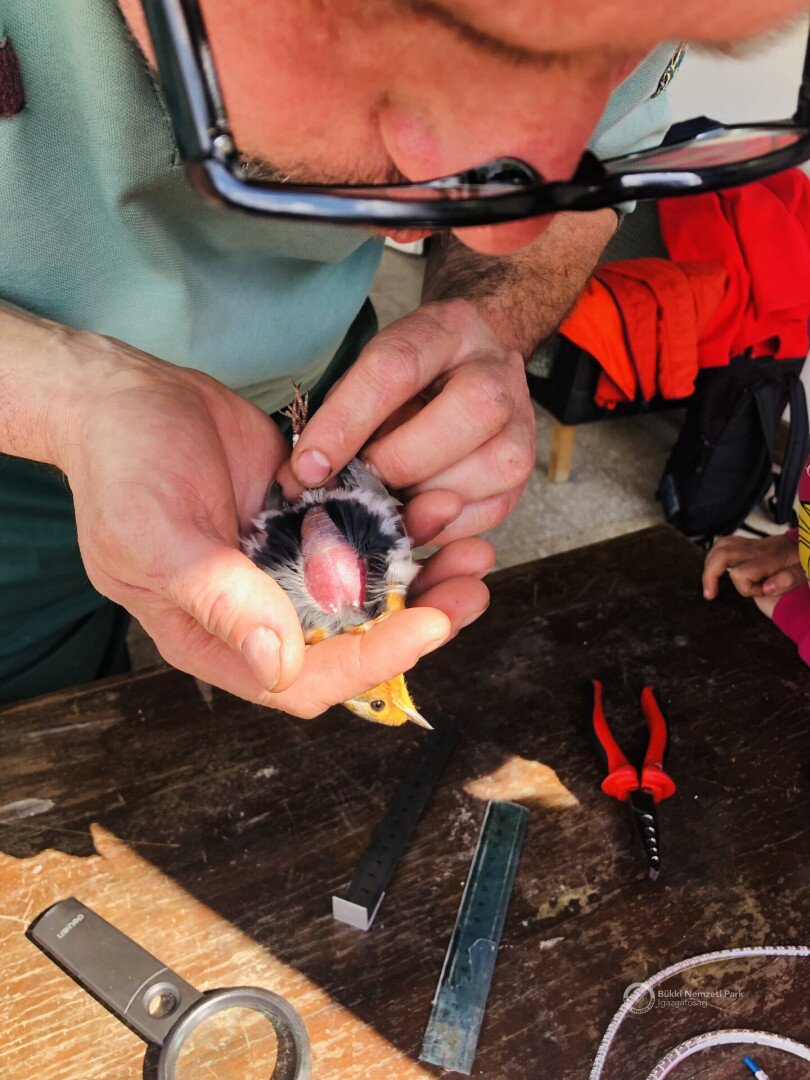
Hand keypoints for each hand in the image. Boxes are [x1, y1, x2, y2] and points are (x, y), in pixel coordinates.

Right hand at [58, 331, 486, 715]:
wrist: (127, 397)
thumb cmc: (123, 469)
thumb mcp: (158, 537)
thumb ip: (220, 599)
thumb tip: (279, 664)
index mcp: (216, 637)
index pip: (302, 680)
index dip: (368, 663)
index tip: (426, 626)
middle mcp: (260, 610)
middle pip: (349, 643)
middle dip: (415, 623)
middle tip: (469, 591)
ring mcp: (287, 564)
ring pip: (367, 592)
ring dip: (422, 579)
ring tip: (472, 553)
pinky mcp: (307, 519)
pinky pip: (364, 537)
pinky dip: (402, 530)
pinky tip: (438, 511)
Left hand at [279, 299, 533, 607]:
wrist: (468, 370)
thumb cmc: (406, 379)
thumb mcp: (369, 374)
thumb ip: (340, 415)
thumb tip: (303, 479)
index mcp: (445, 329)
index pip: (396, 367)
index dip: (347, 422)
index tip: (308, 468)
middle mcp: (497, 368)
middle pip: (471, 408)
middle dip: (402, 460)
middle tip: (362, 484)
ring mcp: (522, 419)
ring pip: (494, 464)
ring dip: (429, 496)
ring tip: (391, 498)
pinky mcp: (526, 469)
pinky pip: (494, 508)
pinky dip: (446, 523)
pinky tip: (416, 513)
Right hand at [702, 532, 803, 601]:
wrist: (807, 545)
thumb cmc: (804, 561)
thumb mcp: (804, 572)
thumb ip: (787, 580)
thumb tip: (766, 587)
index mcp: (770, 558)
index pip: (741, 574)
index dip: (747, 589)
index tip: (762, 592)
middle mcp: (756, 549)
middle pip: (721, 555)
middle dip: (710, 575)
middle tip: (710, 594)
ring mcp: (751, 544)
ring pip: (719, 546)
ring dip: (710, 565)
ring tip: (710, 583)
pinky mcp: (748, 543)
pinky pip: (724, 543)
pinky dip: (716, 555)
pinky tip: (718, 568)